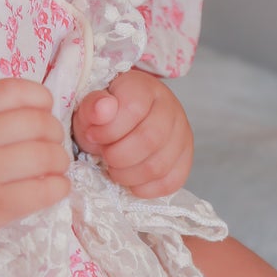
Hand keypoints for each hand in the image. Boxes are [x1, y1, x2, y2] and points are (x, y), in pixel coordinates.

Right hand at [0, 78, 71, 262]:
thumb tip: (29, 103)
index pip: (12, 91)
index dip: (39, 96)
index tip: (45, 108)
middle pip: (36, 123)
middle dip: (55, 131)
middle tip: (53, 142)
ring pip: (44, 156)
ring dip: (60, 159)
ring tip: (56, 165)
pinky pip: (42, 190)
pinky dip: (59, 186)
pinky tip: (57, 186)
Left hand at [72, 70, 192, 197]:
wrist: (124, 122)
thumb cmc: (106, 115)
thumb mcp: (91, 107)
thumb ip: (93, 106)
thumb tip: (103, 109)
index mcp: (145, 88)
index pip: (133, 109)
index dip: (108, 129)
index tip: (92, 135)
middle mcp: (170, 108)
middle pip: (149, 140)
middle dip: (117, 155)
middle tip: (105, 155)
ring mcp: (182, 135)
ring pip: (159, 166)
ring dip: (128, 175)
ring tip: (114, 167)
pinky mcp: (185, 160)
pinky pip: (170, 183)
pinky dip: (144, 188)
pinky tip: (131, 179)